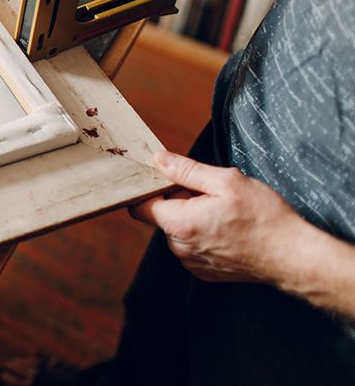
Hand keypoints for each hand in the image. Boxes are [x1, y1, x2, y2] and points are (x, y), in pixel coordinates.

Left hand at [130, 151, 310, 285]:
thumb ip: (186, 170)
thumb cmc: (264, 217)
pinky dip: (203, 235)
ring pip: (178, 231)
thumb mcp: (226, 181)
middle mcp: (179, 248)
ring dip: (192, 218)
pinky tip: (228, 230)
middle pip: (162, 217)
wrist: (293, 257)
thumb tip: (158, 160)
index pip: (140, 206)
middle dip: (179, 202)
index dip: (152, 189)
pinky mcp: (204, 272)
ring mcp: (191, 263)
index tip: (172, 180)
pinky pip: (192, 247)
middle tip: (211, 195)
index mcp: (180, 223)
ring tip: (224, 214)